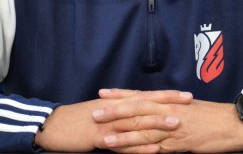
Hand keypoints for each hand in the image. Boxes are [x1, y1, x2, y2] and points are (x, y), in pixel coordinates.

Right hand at [34, 89, 192, 151]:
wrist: (53, 125)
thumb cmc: (78, 119)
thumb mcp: (101, 110)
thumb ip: (120, 110)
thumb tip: (139, 110)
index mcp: (116, 102)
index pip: (146, 96)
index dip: (166, 94)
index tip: (185, 94)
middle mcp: (114, 109)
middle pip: (145, 105)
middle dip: (168, 104)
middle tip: (189, 104)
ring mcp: (108, 124)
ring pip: (136, 122)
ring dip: (157, 123)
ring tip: (177, 124)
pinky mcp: (99, 138)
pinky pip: (122, 144)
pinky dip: (138, 147)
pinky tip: (153, 149)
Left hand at [96, 89, 242, 152]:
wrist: (232, 124)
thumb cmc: (210, 115)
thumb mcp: (186, 107)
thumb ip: (167, 108)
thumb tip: (151, 110)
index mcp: (169, 101)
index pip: (140, 95)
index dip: (120, 95)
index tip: (102, 94)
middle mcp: (168, 111)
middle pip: (137, 111)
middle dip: (114, 114)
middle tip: (94, 115)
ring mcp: (173, 129)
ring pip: (144, 131)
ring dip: (123, 137)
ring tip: (104, 140)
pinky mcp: (180, 145)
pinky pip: (158, 149)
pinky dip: (142, 152)